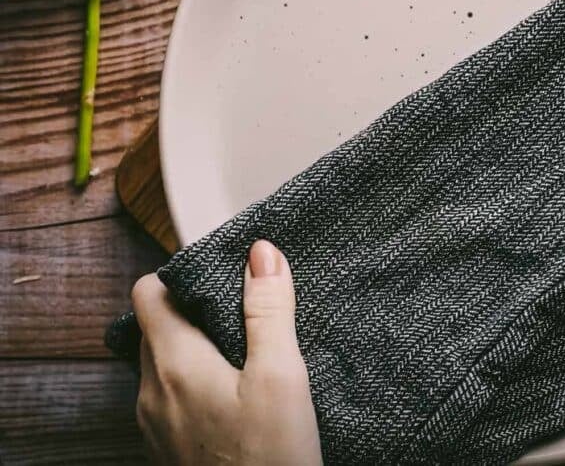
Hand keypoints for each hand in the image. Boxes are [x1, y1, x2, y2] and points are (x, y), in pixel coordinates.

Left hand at [132, 240, 321, 465]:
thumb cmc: (271, 458)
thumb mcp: (282, 375)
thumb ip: (269, 310)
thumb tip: (261, 252)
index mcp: (173, 363)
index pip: (148, 292)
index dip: (183, 276)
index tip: (222, 280)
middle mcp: (151, 391)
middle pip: (154, 327)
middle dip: (194, 311)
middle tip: (243, 315)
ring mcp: (154, 423)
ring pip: (162, 363)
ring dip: (195, 348)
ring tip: (245, 355)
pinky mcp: (168, 447)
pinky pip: (169, 397)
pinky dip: (195, 383)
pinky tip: (236, 397)